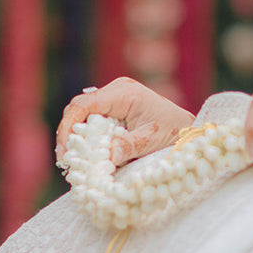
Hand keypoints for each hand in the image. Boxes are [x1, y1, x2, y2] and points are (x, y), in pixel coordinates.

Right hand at [55, 78, 195, 168]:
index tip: (65, 151)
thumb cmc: (174, 131)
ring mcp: (114, 99)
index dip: (69, 127)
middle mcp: (116, 91)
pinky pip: (93, 121)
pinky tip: (88, 155)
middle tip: (66, 161)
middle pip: (79, 110)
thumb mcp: (152, 140)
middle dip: (70, 135)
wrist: (188, 130)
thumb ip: (130, 145)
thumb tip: (110, 155)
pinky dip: (89, 138)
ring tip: (74, 161)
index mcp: (124, 93)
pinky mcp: (114, 109)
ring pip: (84, 116)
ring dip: (78, 138)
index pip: (84, 105)